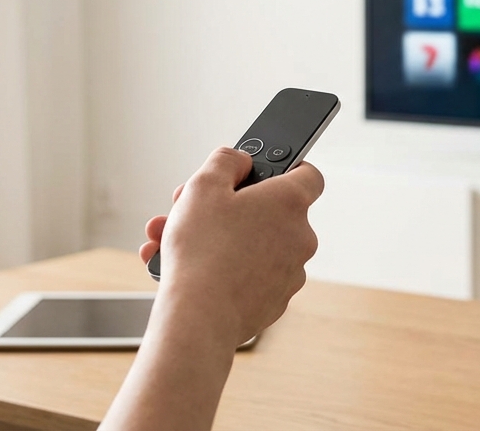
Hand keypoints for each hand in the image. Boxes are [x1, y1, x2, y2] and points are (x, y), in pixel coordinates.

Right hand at [142, 148, 323, 350]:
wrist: (198, 319)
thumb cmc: (201, 252)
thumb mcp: (203, 185)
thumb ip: (225, 161)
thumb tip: (240, 161)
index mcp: (290, 203)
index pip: (308, 174)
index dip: (284, 168)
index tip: (258, 173)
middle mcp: (300, 237)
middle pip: (267, 211)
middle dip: (227, 207)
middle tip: (190, 208)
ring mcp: (290, 272)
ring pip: (252, 244)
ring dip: (217, 237)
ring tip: (171, 240)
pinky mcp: (275, 300)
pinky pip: (249, 273)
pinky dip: (223, 267)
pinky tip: (184, 267)